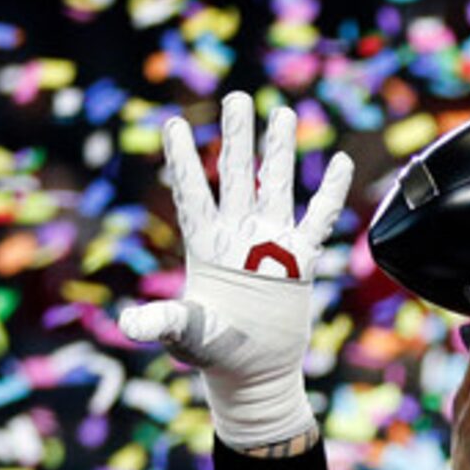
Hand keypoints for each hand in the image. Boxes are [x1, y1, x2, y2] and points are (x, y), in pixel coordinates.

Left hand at [119, 91, 352, 450]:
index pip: (192, 192)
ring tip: (283, 112)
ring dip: (279, 151)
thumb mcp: (186, 335)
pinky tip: (340, 162)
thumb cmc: (214, 353)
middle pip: (237, 175)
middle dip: (238, 136)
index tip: (172, 122)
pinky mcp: (300, 261)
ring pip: (275, 186)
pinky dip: (330, 192)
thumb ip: (163, 321)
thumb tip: (129, 326)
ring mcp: (270, 243)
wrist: (253, 373)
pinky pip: (318, 219)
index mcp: (204, 245)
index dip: (182, 159)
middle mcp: (237, 235)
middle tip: (239, 95)